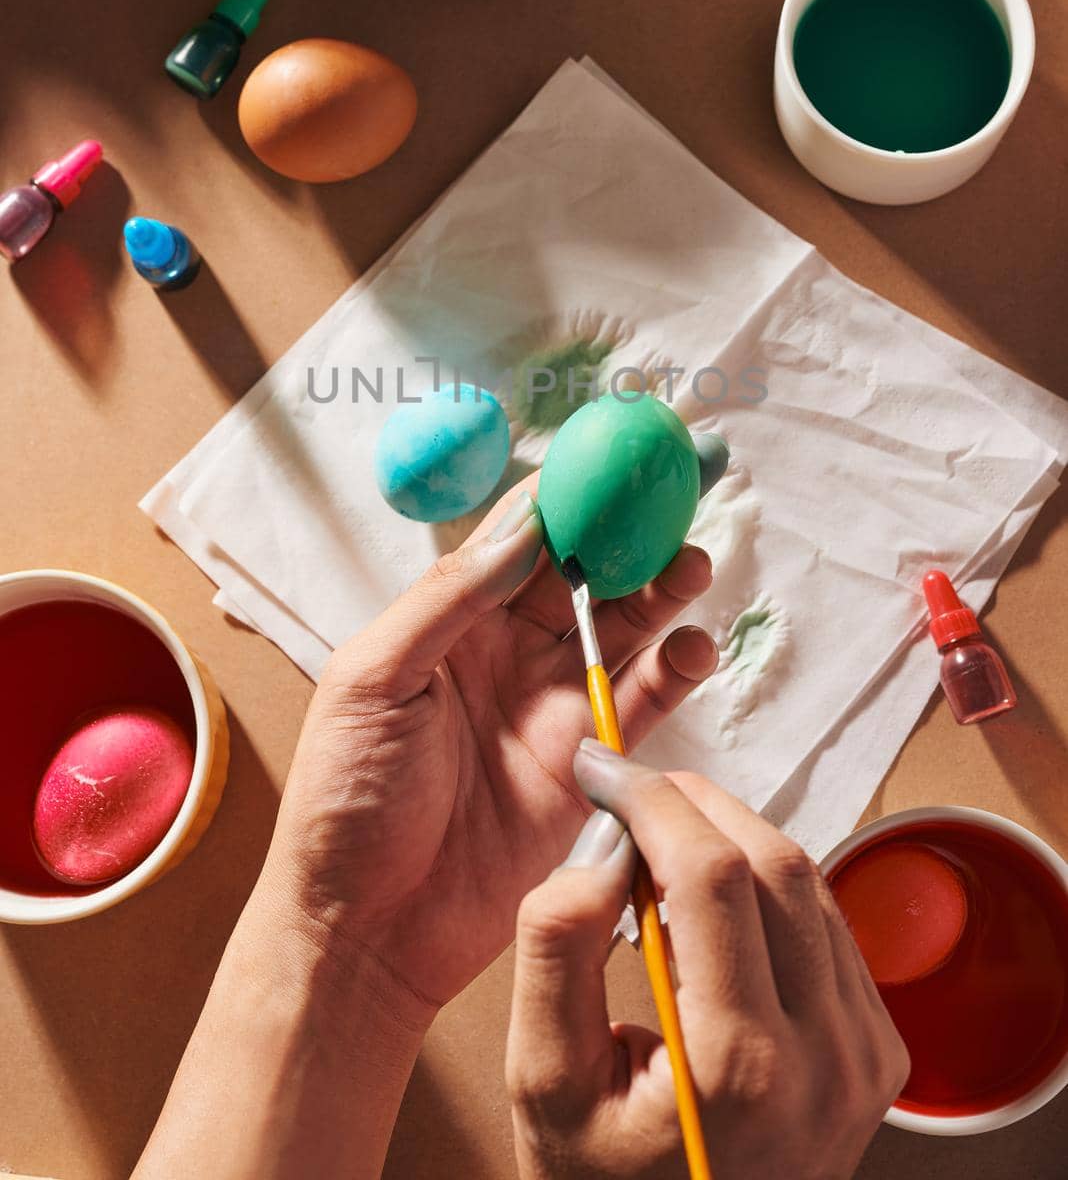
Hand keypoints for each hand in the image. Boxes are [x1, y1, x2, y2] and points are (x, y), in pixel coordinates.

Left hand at [259, 478, 718, 1028]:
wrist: (365, 927)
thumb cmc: (343, 800)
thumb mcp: (372, 679)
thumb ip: (444, 601)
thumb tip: (517, 529)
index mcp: (448, 622)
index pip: (516, 537)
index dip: (564, 492)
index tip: (610, 452)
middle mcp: (505, 653)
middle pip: (582, 573)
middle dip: (629, 531)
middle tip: (675, 496)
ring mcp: (550, 707)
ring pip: (620, 629)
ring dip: (659, 592)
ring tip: (691, 564)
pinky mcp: (586, 764)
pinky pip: (642, 703)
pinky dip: (675, 672)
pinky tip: (693, 647)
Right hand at [506, 742, 909, 1179]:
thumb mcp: (541, 1080)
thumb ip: (557, 946)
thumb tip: (602, 841)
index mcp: (741, 1070)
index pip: (714, 877)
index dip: (653, 800)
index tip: (602, 769)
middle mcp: (826, 1059)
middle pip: (774, 863)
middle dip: (694, 803)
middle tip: (630, 791)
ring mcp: (865, 1056)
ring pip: (810, 881)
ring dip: (732, 835)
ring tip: (658, 841)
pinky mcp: (878, 1050)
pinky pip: (828, 923)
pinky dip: (768, 882)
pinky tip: (711, 893)